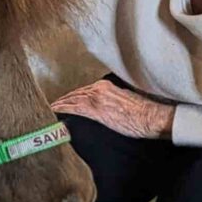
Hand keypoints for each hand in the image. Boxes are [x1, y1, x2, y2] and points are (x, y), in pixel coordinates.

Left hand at [52, 80, 174, 139]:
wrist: (150, 116)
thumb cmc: (144, 111)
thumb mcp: (126, 100)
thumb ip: (114, 99)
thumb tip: (109, 107)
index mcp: (106, 85)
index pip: (85, 90)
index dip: (74, 95)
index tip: (67, 99)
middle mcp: (98, 88)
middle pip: (77, 93)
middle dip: (65, 99)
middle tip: (54, 103)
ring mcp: (95, 98)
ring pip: (73, 99)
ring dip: (61, 103)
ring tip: (51, 107)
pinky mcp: (95, 110)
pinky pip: (73, 108)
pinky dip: (63, 108)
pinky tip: (54, 110)